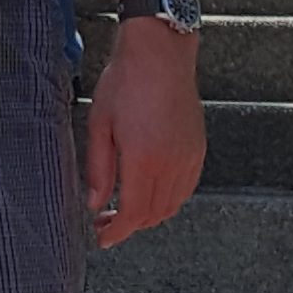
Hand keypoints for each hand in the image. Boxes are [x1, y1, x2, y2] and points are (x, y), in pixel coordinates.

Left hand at [84, 23, 204, 246]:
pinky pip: (186, 188)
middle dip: (129, 225)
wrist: (160, 53)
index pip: (133, 213)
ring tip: (125, 208)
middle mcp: (172, 162)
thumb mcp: (100, 124)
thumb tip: (94, 203)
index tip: (102, 238)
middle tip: (105, 222)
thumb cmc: (126, 82)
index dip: (117, 232)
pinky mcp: (198, 148)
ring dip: (149, 215)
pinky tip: (149, 191)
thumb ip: (98, 168)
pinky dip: (168, 199)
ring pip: (172, 205)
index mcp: (145, 158)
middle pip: (154, 214)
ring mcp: (189, 156)